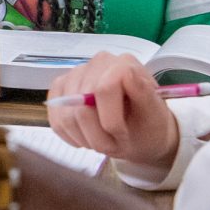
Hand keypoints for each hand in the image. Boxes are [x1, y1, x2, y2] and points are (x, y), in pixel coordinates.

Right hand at [45, 52, 182, 172]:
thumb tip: (127, 74)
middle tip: (111, 146)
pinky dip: (69, 134)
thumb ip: (142, 94)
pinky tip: (85, 136)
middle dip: (95, 135)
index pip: (104, 89)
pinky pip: (54, 116)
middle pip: (81, 105)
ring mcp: (76, 73)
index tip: (121, 136)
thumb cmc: (148, 125)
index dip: (110, 121)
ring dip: (82, 137)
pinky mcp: (61, 87)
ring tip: (99, 141)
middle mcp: (98, 62)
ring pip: (65, 113)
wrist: (138, 131)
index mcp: (124, 64)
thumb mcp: (154, 115)